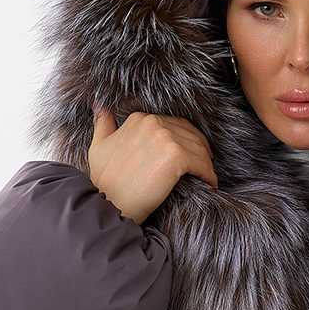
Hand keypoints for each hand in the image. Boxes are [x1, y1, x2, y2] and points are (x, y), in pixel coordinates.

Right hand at [88, 109, 217, 223]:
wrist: (109, 204)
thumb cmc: (104, 181)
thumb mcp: (99, 146)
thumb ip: (103, 124)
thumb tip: (100, 105)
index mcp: (139, 119)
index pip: (174, 123)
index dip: (185, 137)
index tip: (191, 151)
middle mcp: (153, 123)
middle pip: (189, 134)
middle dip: (200, 149)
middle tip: (205, 164)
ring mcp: (165, 138)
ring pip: (198, 149)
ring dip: (206, 164)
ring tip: (207, 176)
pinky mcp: (176, 157)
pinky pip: (202, 165)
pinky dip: (209, 175)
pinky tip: (210, 184)